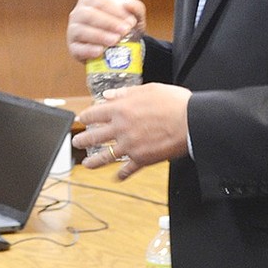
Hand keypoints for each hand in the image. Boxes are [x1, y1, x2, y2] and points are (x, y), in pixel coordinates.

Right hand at [67, 0, 146, 61]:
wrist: (118, 49)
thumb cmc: (122, 28)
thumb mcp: (133, 17)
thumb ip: (136, 8)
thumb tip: (128, 4)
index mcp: (89, 1)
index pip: (98, 2)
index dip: (114, 10)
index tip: (130, 21)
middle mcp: (78, 14)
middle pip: (88, 15)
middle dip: (108, 23)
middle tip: (125, 31)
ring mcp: (73, 31)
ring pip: (81, 31)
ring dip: (99, 35)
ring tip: (115, 41)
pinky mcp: (73, 48)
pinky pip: (77, 48)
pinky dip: (88, 50)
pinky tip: (100, 51)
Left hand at [74, 82, 191, 179]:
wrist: (192, 121)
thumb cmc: (173, 102)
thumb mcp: (147, 89)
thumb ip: (124, 93)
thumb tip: (107, 95)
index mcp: (120, 109)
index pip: (94, 114)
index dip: (85, 116)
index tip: (81, 119)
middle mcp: (121, 129)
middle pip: (94, 136)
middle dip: (82, 140)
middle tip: (76, 142)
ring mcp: (130, 146)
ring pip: (105, 156)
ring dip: (93, 162)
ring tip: (86, 165)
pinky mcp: (142, 159)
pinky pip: (128, 169)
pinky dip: (122, 175)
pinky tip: (117, 178)